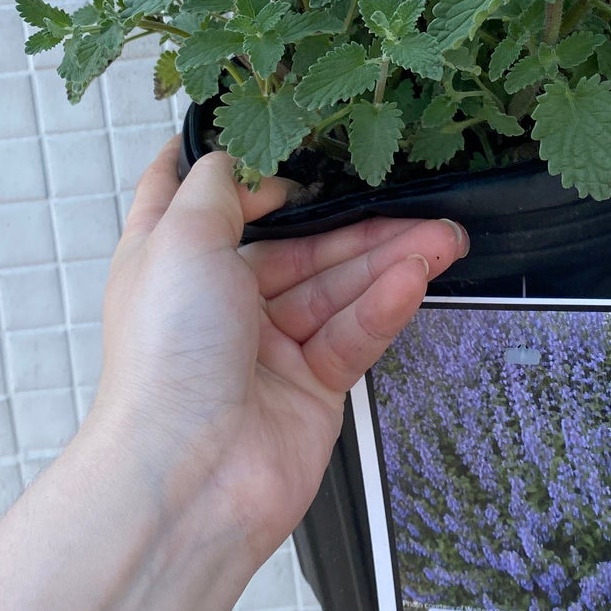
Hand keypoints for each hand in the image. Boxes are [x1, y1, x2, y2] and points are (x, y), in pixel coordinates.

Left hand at [87, 140, 466, 563]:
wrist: (189, 475)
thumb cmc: (166, 353)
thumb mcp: (178, 238)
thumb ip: (217, 188)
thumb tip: (244, 164)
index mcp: (173, 260)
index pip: (197, 199)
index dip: (236, 168)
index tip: (281, 136)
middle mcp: (218, 300)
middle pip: (295, 244)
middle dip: (355, 223)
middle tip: (417, 201)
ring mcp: (266, 346)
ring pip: (336, 287)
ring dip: (389, 260)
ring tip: (443, 238)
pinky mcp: (310, 387)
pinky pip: (353, 334)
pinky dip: (384, 306)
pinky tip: (415, 279)